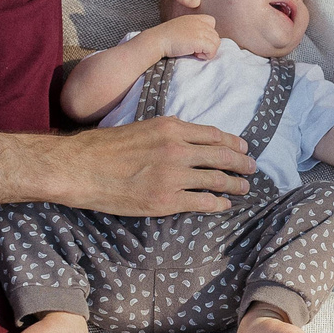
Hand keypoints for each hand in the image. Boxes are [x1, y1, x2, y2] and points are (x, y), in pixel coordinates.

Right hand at [53, 117, 254, 214]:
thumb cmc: (105, 148)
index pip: (213, 135)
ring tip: (244, 188)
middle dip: (242, 163)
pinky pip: (202, 202)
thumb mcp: (141, 127)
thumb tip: (185, 137)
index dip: (233, 143)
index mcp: (171, 128)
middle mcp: (177, 149)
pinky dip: (218, 203)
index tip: (243, 147)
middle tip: (252, 168)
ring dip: (235, 184)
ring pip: (216, 180)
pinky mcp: (166, 200)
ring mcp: (173, 176)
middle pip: (222, 156)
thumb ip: (166, 132)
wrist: (81, 168)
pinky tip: (224, 205)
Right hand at [147, 14, 221, 61]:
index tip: (198, 41)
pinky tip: (196, 55)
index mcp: (194, 18)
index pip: (212, 22)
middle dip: (208, 44)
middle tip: (195, 49)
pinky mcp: (199, 40)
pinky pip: (212, 50)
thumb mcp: (181, 27)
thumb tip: (202, 42)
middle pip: (215, 35)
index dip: (208, 33)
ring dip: (208, 51)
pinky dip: (207, 55)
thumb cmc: (166, 37)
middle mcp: (199, 22)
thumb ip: (192, 30)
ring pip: (216, 43)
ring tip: (195, 53)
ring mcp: (200, 31)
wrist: (157, 40)